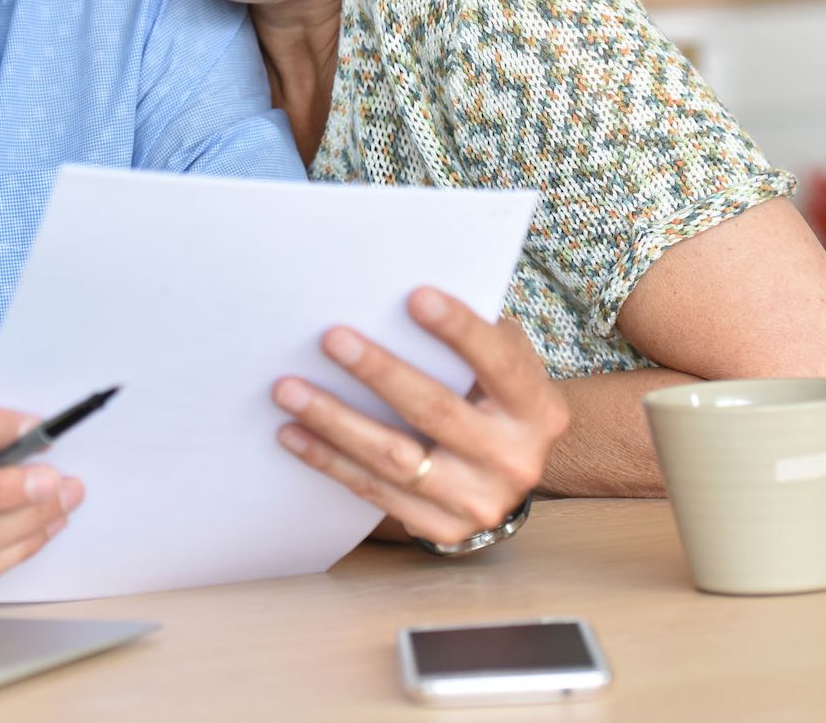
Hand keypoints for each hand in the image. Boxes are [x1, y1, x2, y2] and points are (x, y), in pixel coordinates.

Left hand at [271, 286, 568, 546]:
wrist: (507, 470)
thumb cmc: (492, 395)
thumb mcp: (501, 363)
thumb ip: (469, 337)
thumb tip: (394, 299)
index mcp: (537, 409)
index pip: (498, 363)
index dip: (459, 330)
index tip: (415, 296)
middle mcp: (514, 460)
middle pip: (435, 411)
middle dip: (379, 372)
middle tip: (331, 338)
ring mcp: (477, 501)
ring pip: (394, 458)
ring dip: (334, 420)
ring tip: (288, 389)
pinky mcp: (441, 528)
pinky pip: (374, 491)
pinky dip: (329, 460)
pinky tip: (294, 433)